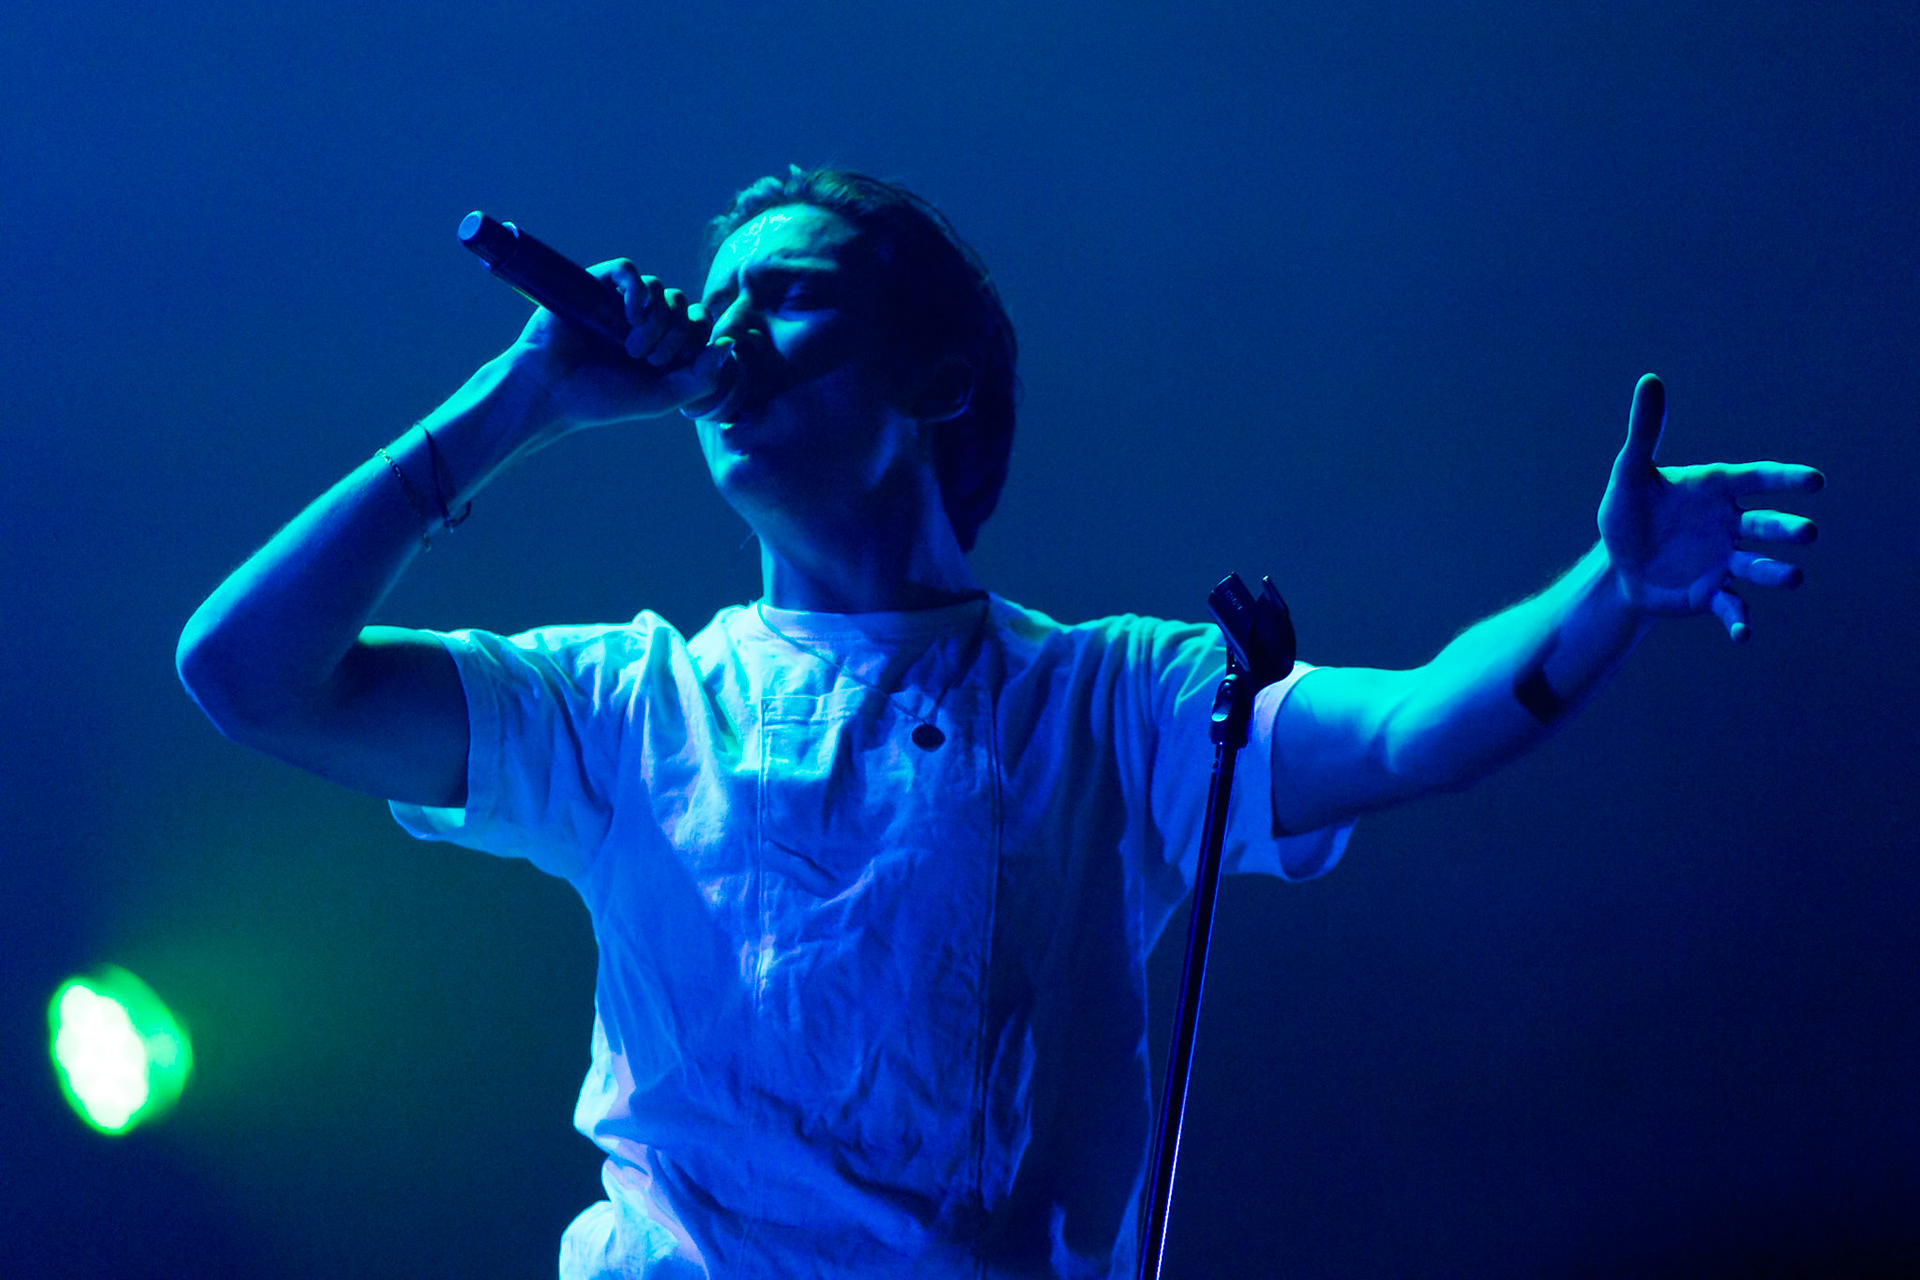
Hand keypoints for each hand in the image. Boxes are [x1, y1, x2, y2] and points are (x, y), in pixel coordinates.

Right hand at [505, 260, 733, 433]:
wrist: (550, 391)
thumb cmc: (603, 398)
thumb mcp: (663, 397)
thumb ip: (702, 376)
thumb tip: (730, 341)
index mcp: (665, 345)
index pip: (703, 325)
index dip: (699, 343)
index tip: (675, 366)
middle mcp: (647, 321)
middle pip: (687, 307)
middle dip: (676, 336)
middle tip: (648, 360)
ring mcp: (623, 302)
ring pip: (663, 290)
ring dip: (657, 321)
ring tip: (632, 347)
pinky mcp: (598, 285)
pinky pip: (630, 270)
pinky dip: (638, 289)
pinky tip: (632, 314)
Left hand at [1599, 373, 1823, 640]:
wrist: (1618, 565)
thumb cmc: (1629, 514)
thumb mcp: (1629, 474)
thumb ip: (1643, 431)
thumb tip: (1649, 380)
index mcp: (1715, 490)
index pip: (1756, 478)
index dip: (1785, 479)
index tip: (1814, 481)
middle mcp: (1729, 525)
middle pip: (1766, 526)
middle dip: (1787, 530)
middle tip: (1806, 532)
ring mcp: (1724, 560)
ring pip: (1757, 567)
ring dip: (1775, 573)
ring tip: (1793, 578)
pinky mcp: (1711, 593)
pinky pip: (1731, 607)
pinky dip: (1738, 621)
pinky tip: (1743, 634)